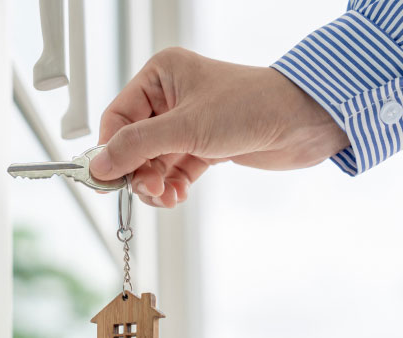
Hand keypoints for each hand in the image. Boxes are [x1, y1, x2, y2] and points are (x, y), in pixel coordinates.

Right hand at [91, 48, 348, 207]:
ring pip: (154, 162)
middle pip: (134, 143)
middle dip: (138, 171)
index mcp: (161, 76)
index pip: (118, 117)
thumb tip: (99, 165)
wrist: (303, 123)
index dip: (109, 150)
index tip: (105, 180)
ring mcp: (188, 124)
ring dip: (155, 184)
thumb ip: (137, 147)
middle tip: (146, 190)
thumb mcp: (185, 127)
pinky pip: (175, 171)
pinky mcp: (205, 146)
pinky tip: (176, 197)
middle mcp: (171, 98)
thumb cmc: (250, 106)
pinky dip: (172, 187)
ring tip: (165, 196)